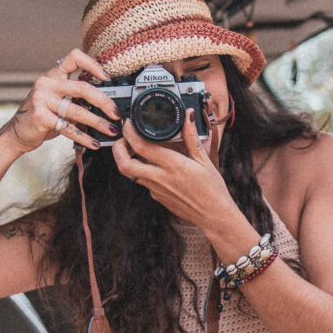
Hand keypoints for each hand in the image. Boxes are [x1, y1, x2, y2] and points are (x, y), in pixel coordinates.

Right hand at [0, 49, 122, 154]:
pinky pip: (68, 127)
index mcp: (53, 76)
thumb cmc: (42, 117)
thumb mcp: (57, 102)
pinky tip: (95, 143)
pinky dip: (84, 137)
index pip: (74, 57)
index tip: (107, 77)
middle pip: (83, 88)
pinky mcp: (40, 116)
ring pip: (78, 110)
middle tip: (116, 114)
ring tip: (111, 131)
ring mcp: (42, 99)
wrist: (17, 133)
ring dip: (98, 122)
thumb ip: (75, 98)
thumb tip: (107, 105)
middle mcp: (46, 83)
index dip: (93, 64)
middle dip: (104, 102)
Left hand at [112, 109, 235, 225]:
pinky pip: (142, 181)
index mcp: (173, 165)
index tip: (129, 124)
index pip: (141, 146)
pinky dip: (141, 170)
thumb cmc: (212, 189)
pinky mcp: (157, 197)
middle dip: (118, 148)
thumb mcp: (204, 160)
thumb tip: (188, 116)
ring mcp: (156, 190)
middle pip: (125, 163)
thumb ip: (192, 137)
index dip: (130, 132)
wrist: (213, 216)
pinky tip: (152, 163)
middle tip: (123, 138)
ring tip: (135, 147)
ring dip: (127, 159)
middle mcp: (160, 178)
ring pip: (130, 173)